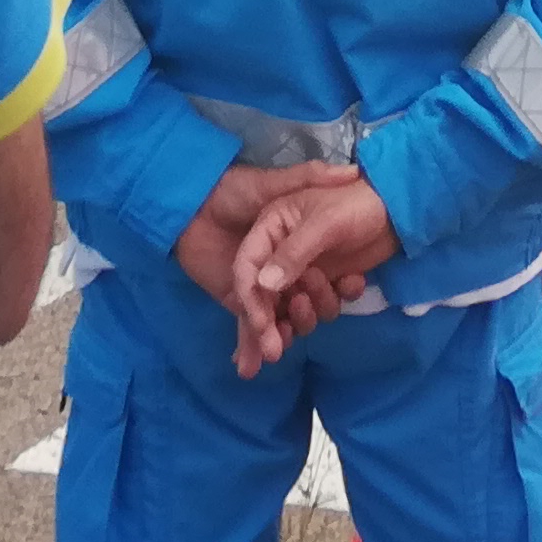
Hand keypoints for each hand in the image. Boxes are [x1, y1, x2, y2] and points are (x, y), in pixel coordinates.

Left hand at [172, 160, 347, 362]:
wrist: (191, 203)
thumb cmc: (233, 190)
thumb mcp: (274, 184)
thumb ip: (310, 177)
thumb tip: (349, 172)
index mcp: (296, 245)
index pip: (320, 273)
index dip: (331, 285)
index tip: (344, 287)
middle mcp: (283, 270)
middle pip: (301, 302)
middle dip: (306, 315)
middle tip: (301, 309)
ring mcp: (261, 288)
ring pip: (278, 320)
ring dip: (279, 337)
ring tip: (276, 348)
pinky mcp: (237, 301)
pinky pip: (248, 328)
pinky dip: (249, 349)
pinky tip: (250, 368)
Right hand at [227, 173, 400, 369]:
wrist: (397, 207)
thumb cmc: (356, 205)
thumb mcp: (324, 224)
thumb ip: (293, 254)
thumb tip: (263, 285)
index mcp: (270, 228)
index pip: (247, 270)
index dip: (251, 301)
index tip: (261, 328)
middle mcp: (281, 251)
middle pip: (265, 298)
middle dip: (270, 326)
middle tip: (276, 353)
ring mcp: (305, 268)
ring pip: (295, 306)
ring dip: (312, 307)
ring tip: (331, 288)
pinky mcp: (328, 280)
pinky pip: (323, 304)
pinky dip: (337, 299)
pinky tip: (354, 281)